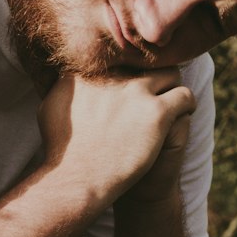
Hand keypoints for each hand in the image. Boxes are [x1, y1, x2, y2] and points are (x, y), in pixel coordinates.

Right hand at [37, 69, 195, 205]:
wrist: (77, 180)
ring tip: (173, 98)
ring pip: (170, 73)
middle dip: (151, 71)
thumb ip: (62, 85)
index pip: (118, 56)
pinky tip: (184, 111)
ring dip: (172, 84)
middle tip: (155, 86)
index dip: (127, 68)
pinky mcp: (157, 113)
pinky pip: (184, 95)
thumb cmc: (61, 151)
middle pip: (145, 61)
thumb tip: (67, 74)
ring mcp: (137, 92)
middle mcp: (115, 76)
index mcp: (90, 72)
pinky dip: (187, 102)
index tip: (129, 81)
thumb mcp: (49, 108)